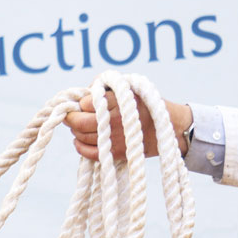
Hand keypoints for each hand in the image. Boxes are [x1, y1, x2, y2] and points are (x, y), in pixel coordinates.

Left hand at [67, 93, 192, 161]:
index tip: (81, 103)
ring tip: (78, 125)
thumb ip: (105, 85)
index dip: (80, 103)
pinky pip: (87, 152)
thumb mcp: (129, 87)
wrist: (167, 127)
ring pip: (81, 136)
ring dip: (75, 130)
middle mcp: (116, 120)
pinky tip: (79, 139)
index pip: (87, 103)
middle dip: (70, 118)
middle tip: (69, 115)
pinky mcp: (115, 152)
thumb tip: (83, 91)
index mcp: (121, 100)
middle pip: (80, 122)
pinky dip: (79, 145)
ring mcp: (115, 138)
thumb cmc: (143, 104)